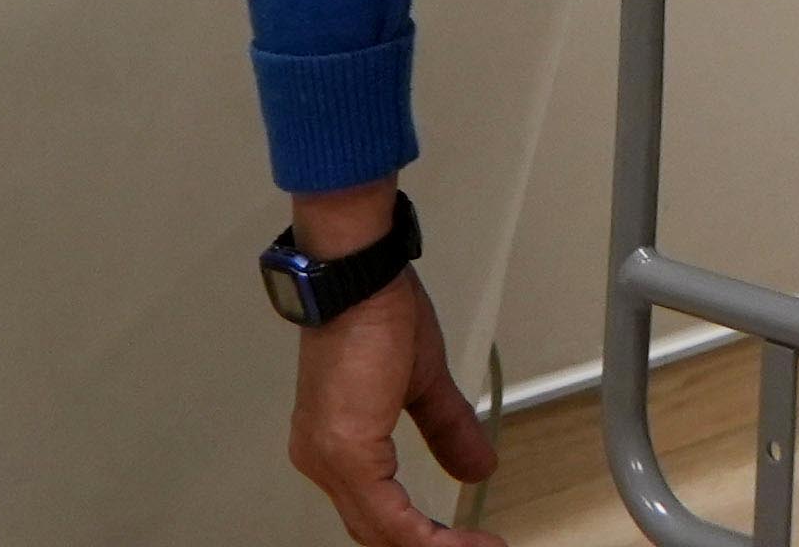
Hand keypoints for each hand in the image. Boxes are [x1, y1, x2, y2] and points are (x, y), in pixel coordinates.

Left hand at [281, 224, 487, 546]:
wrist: (357, 280)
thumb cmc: (374, 312)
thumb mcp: (422, 381)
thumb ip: (447, 429)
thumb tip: (476, 465)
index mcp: (335, 446)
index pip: (378, 514)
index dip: (423, 536)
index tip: (467, 540)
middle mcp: (322, 460)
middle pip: (378, 533)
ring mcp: (329, 459)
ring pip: (381, 532)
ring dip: (436, 546)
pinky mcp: (346, 453)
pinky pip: (386, 516)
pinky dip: (425, 536)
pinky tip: (455, 541)